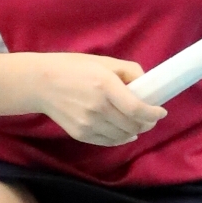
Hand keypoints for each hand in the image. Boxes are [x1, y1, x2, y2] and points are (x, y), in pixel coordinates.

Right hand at [30, 54, 165, 145]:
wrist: (40, 83)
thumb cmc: (74, 68)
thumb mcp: (104, 61)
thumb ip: (129, 71)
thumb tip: (147, 85)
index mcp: (105, 85)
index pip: (136, 108)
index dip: (153, 114)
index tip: (161, 112)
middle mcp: (97, 107)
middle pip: (132, 125)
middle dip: (147, 123)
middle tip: (151, 118)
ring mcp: (88, 123)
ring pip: (122, 136)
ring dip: (135, 132)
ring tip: (138, 124)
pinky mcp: (80, 134)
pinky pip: (108, 141)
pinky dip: (121, 139)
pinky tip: (125, 133)